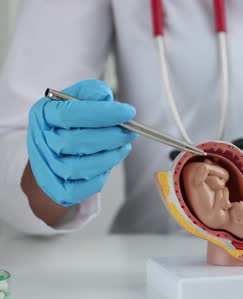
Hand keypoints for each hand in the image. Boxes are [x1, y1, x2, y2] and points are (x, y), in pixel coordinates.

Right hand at [27, 80, 136, 205]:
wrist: (54, 153)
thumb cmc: (72, 123)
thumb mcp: (77, 100)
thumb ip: (91, 93)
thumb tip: (105, 96)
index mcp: (43, 115)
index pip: (69, 114)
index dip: (102, 113)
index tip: (128, 112)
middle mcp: (40, 141)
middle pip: (75, 142)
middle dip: (110, 136)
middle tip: (130, 132)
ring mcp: (46, 168)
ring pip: (79, 167)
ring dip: (109, 157)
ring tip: (123, 146)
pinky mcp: (57, 190)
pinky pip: (82, 188)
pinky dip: (100, 176)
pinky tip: (109, 162)